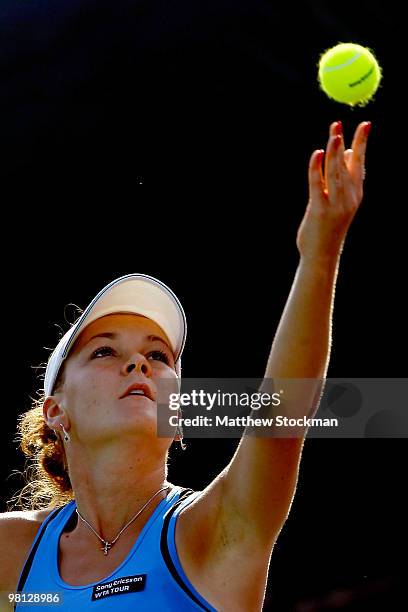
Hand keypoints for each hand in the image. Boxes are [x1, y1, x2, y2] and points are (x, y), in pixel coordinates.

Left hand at [296, 121, 370, 262]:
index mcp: (355, 193)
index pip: (360, 163)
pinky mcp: (320, 210)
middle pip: (346, 164)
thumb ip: (344, 177)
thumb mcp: (341, 200)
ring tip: (333, 134)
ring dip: (333, 152)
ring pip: (334, 172)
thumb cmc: (329, 226)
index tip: (365, 124)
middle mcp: (348, 197)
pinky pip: (317, 185)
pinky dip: (316, 169)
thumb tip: (347, 152)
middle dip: (343, 142)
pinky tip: (317, 154)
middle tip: (337, 123)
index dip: (362, 143)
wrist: (323, 254)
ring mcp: (335, 204)